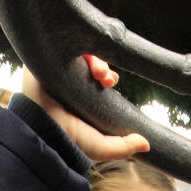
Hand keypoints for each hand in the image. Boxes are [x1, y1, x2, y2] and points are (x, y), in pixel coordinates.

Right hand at [22, 56, 148, 159]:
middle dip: (103, 67)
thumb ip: (124, 146)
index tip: (111, 81)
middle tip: (107, 78)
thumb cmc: (69, 141)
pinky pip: (60, 44)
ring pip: (78, 53)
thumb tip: (147, 145)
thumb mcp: (102, 147)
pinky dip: (73, 45)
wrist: (44, 132)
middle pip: (91, 62)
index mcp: (81, 95)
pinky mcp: (42, 60)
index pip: (98, 77)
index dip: (108, 75)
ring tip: (98, 72)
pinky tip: (82, 56)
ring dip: (93, 59)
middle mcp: (68, 81)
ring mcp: (55, 69)